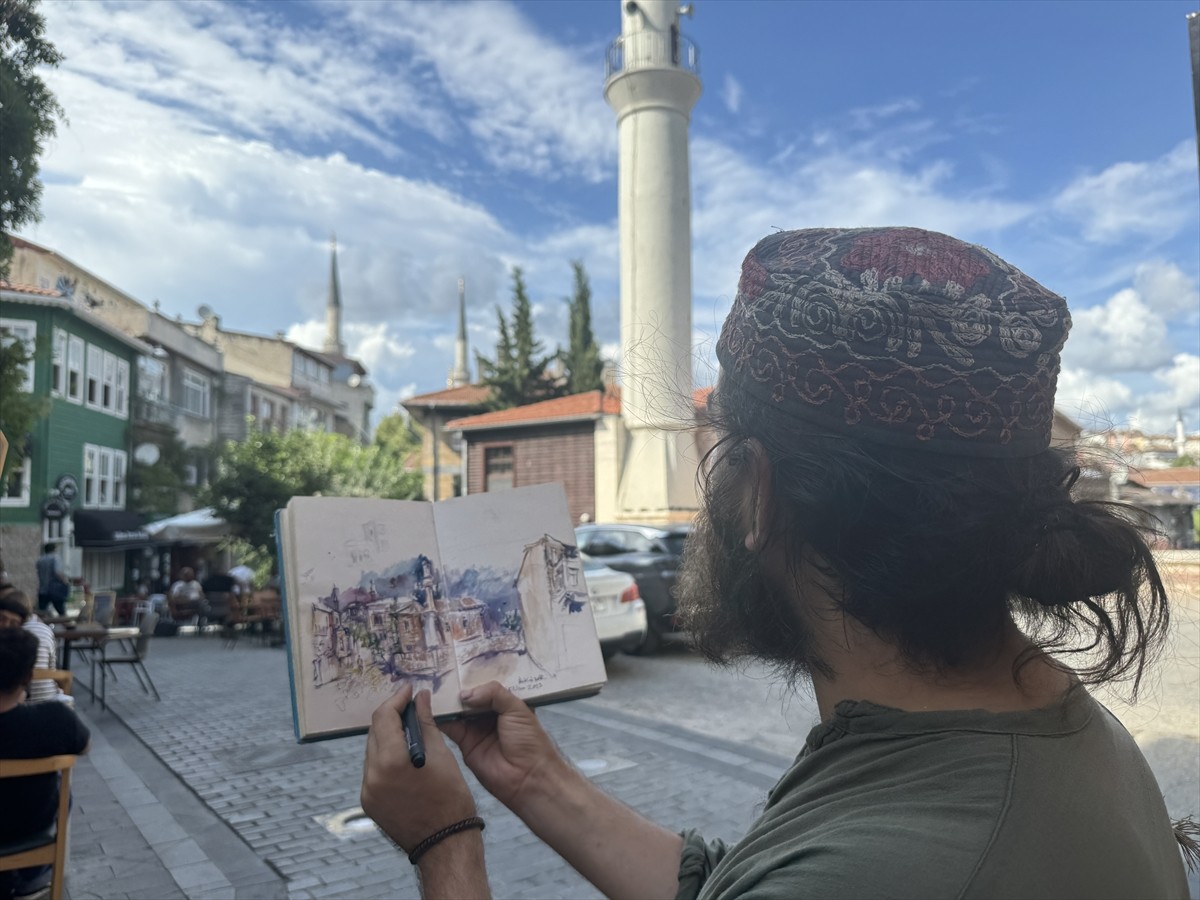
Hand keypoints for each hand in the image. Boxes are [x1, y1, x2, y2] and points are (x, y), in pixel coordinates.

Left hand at [361, 685, 476, 852]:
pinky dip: (384, 757)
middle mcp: (372, 775)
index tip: (408, 691)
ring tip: (407, 730)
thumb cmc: (451, 798)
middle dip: (390, 716)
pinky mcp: (368, 802)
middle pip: (375, 732)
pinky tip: (401, 755)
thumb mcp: (441, 755)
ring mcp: (367, 791)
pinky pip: (372, 770)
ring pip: (371, 751)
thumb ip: (426, 723)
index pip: (384, 717)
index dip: (396, 699)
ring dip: (386, 736)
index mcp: (391, 761)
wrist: (444, 843)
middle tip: (409, 707)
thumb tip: (420, 698)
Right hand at [439, 682, 562, 811]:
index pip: (485, 688)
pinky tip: (429, 707)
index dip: (472, 679)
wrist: (528, 777)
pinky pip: (450, 728)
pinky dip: (439, 719)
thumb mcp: (517, 708)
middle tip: (437, 674)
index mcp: (505, 704)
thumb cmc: (528, 739)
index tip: (455, 667)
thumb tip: (465, 694)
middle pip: (469, 699)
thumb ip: (493, 694)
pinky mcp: (464, 745)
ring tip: (429, 687)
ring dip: (445, 702)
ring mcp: (476, 730)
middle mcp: (489, 715)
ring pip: (457, 711)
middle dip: (456, 689)